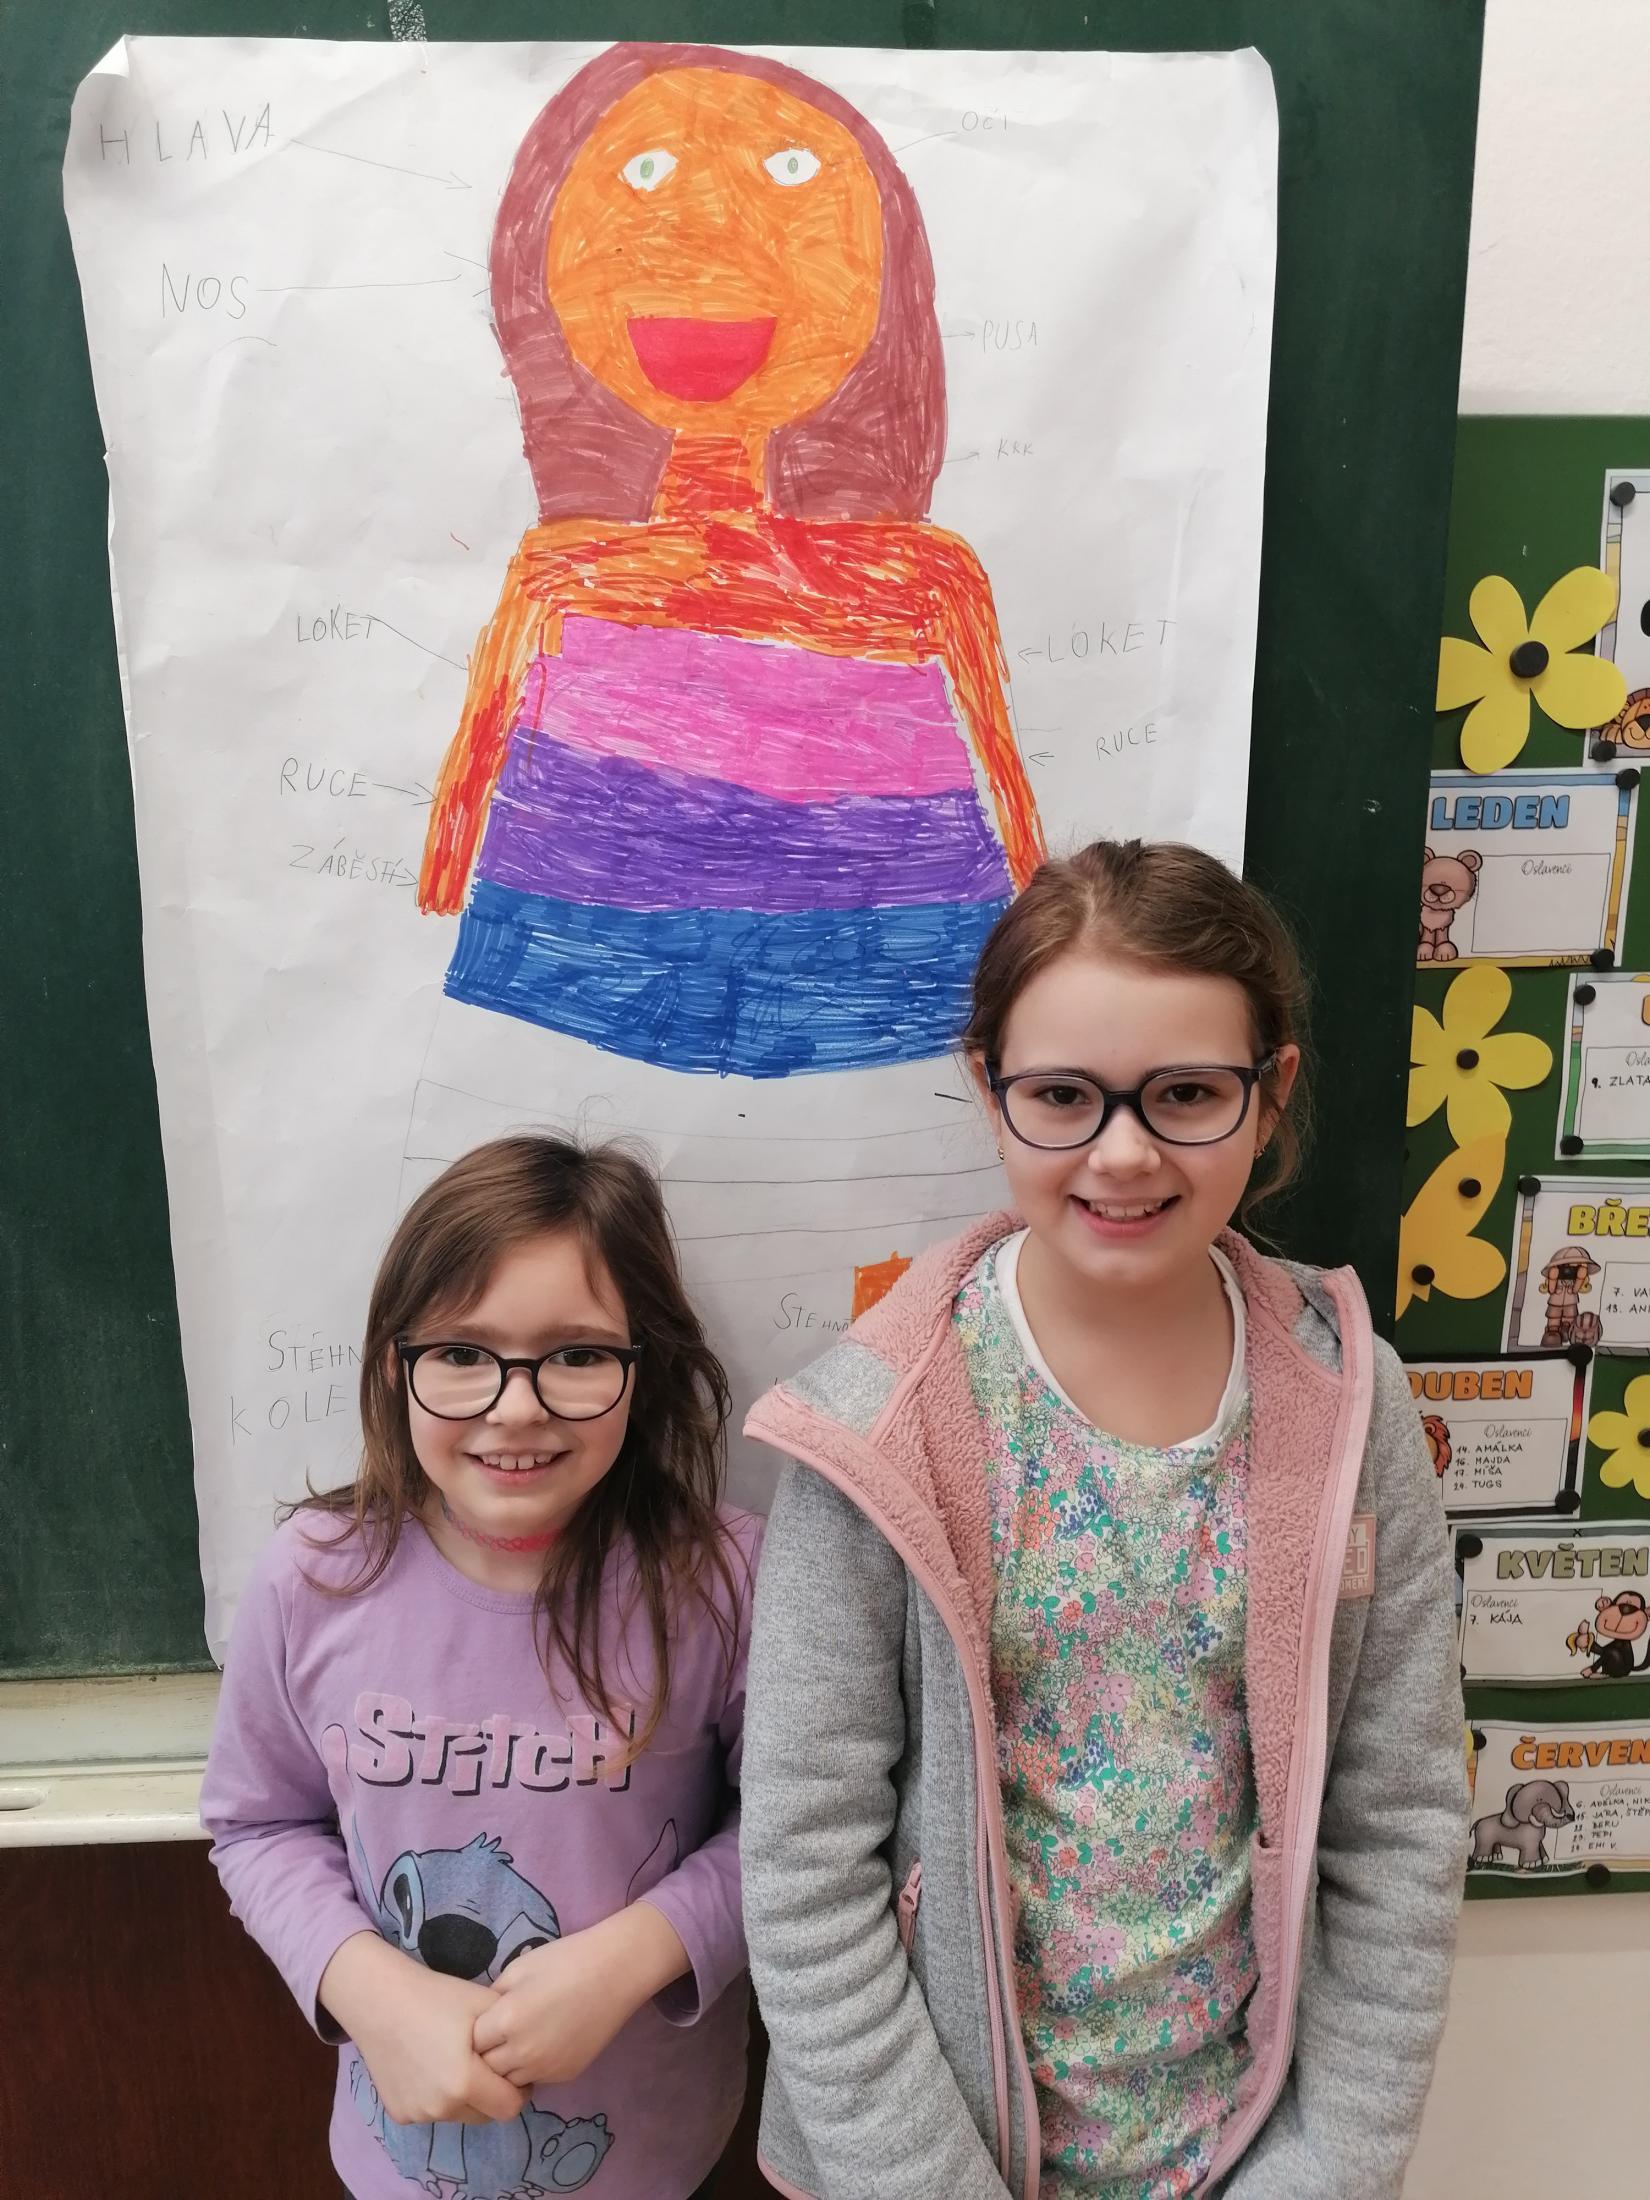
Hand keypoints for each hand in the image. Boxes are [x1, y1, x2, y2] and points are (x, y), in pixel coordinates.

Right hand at [319, 1932, 526, 2126]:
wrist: (381, 2001)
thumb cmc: (437, 1997)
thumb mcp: (484, 2005)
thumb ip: (512, 2033)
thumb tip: (530, 2052)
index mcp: (464, 2084)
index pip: (510, 2107)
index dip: (519, 2090)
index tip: (515, 2070)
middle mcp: (441, 2108)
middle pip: (485, 2114)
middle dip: (493, 2095)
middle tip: (487, 2064)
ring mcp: (417, 2114)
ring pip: (458, 2115)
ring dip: (465, 2097)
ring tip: (456, 2061)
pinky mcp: (399, 2114)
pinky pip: (432, 2112)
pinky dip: (438, 2097)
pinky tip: (430, 2065)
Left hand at [473, 1903, 690, 2088]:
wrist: (615, 1972)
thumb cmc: (564, 1960)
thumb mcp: (519, 1968)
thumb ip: (493, 1998)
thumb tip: (481, 2019)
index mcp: (507, 2022)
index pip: (471, 2043)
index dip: (476, 2030)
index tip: (484, 2019)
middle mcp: (523, 2053)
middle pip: (487, 2069)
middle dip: (487, 2053)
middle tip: (499, 2032)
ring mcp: (546, 2068)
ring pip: (510, 2081)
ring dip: (508, 2066)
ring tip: (520, 2039)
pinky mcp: (565, 2075)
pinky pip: (536, 2079)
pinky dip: (532, 2067)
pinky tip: (543, 2042)